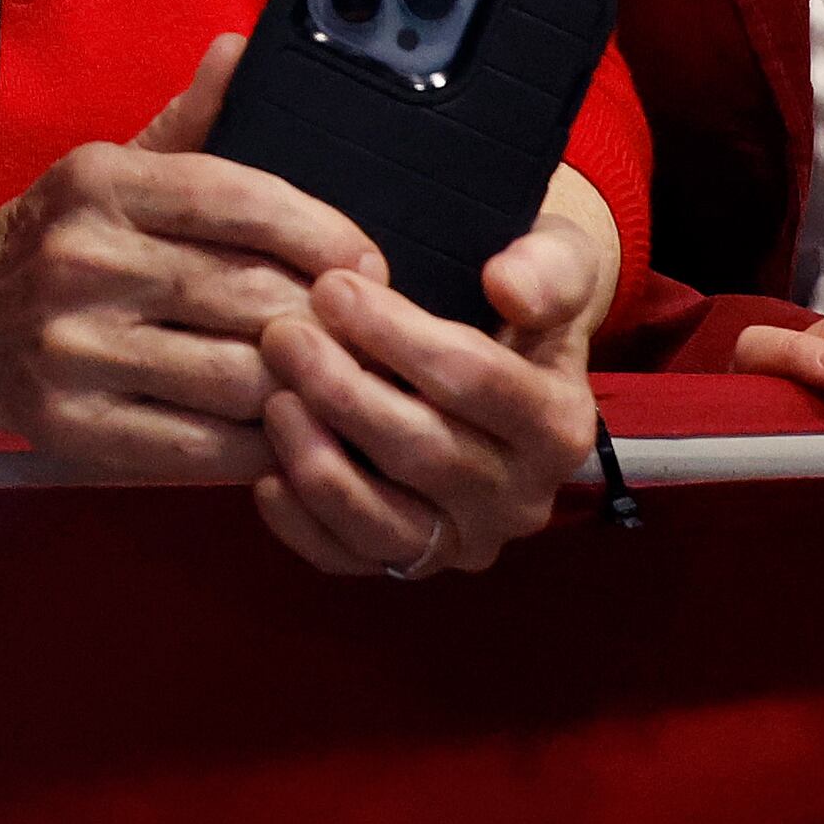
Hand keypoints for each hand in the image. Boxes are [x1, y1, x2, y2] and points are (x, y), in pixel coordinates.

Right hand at [0, 34, 379, 482]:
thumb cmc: (53, 241)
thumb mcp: (109, 168)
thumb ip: (189, 121)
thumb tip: (244, 49)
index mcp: (100, 183)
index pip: (239, 198)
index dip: (322, 231)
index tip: (366, 259)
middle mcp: (85, 261)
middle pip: (253, 293)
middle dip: (326, 315)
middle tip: (362, 329)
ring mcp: (76, 351)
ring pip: (239, 376)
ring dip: (302, 384)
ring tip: (331, 379)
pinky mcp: (76, 429)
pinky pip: (204, 446)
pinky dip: (260, 443)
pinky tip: (280, 427)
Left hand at [251, 162, 618, 578]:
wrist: (508, 352)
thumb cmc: (520, 295)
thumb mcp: (558, 260)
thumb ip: (548, 268)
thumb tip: (507, 286)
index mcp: (559, 425)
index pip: (475, 382)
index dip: (398, 335)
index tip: (332, 287)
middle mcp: (522, 499)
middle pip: (424, 453)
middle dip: (343, 390)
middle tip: (281, 334)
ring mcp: (466, 540)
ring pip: (385, 522)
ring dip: (319, 463)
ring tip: (273, 398)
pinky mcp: (413, 563)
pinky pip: (351, 560)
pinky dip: (303, 524)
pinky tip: (265, 474)